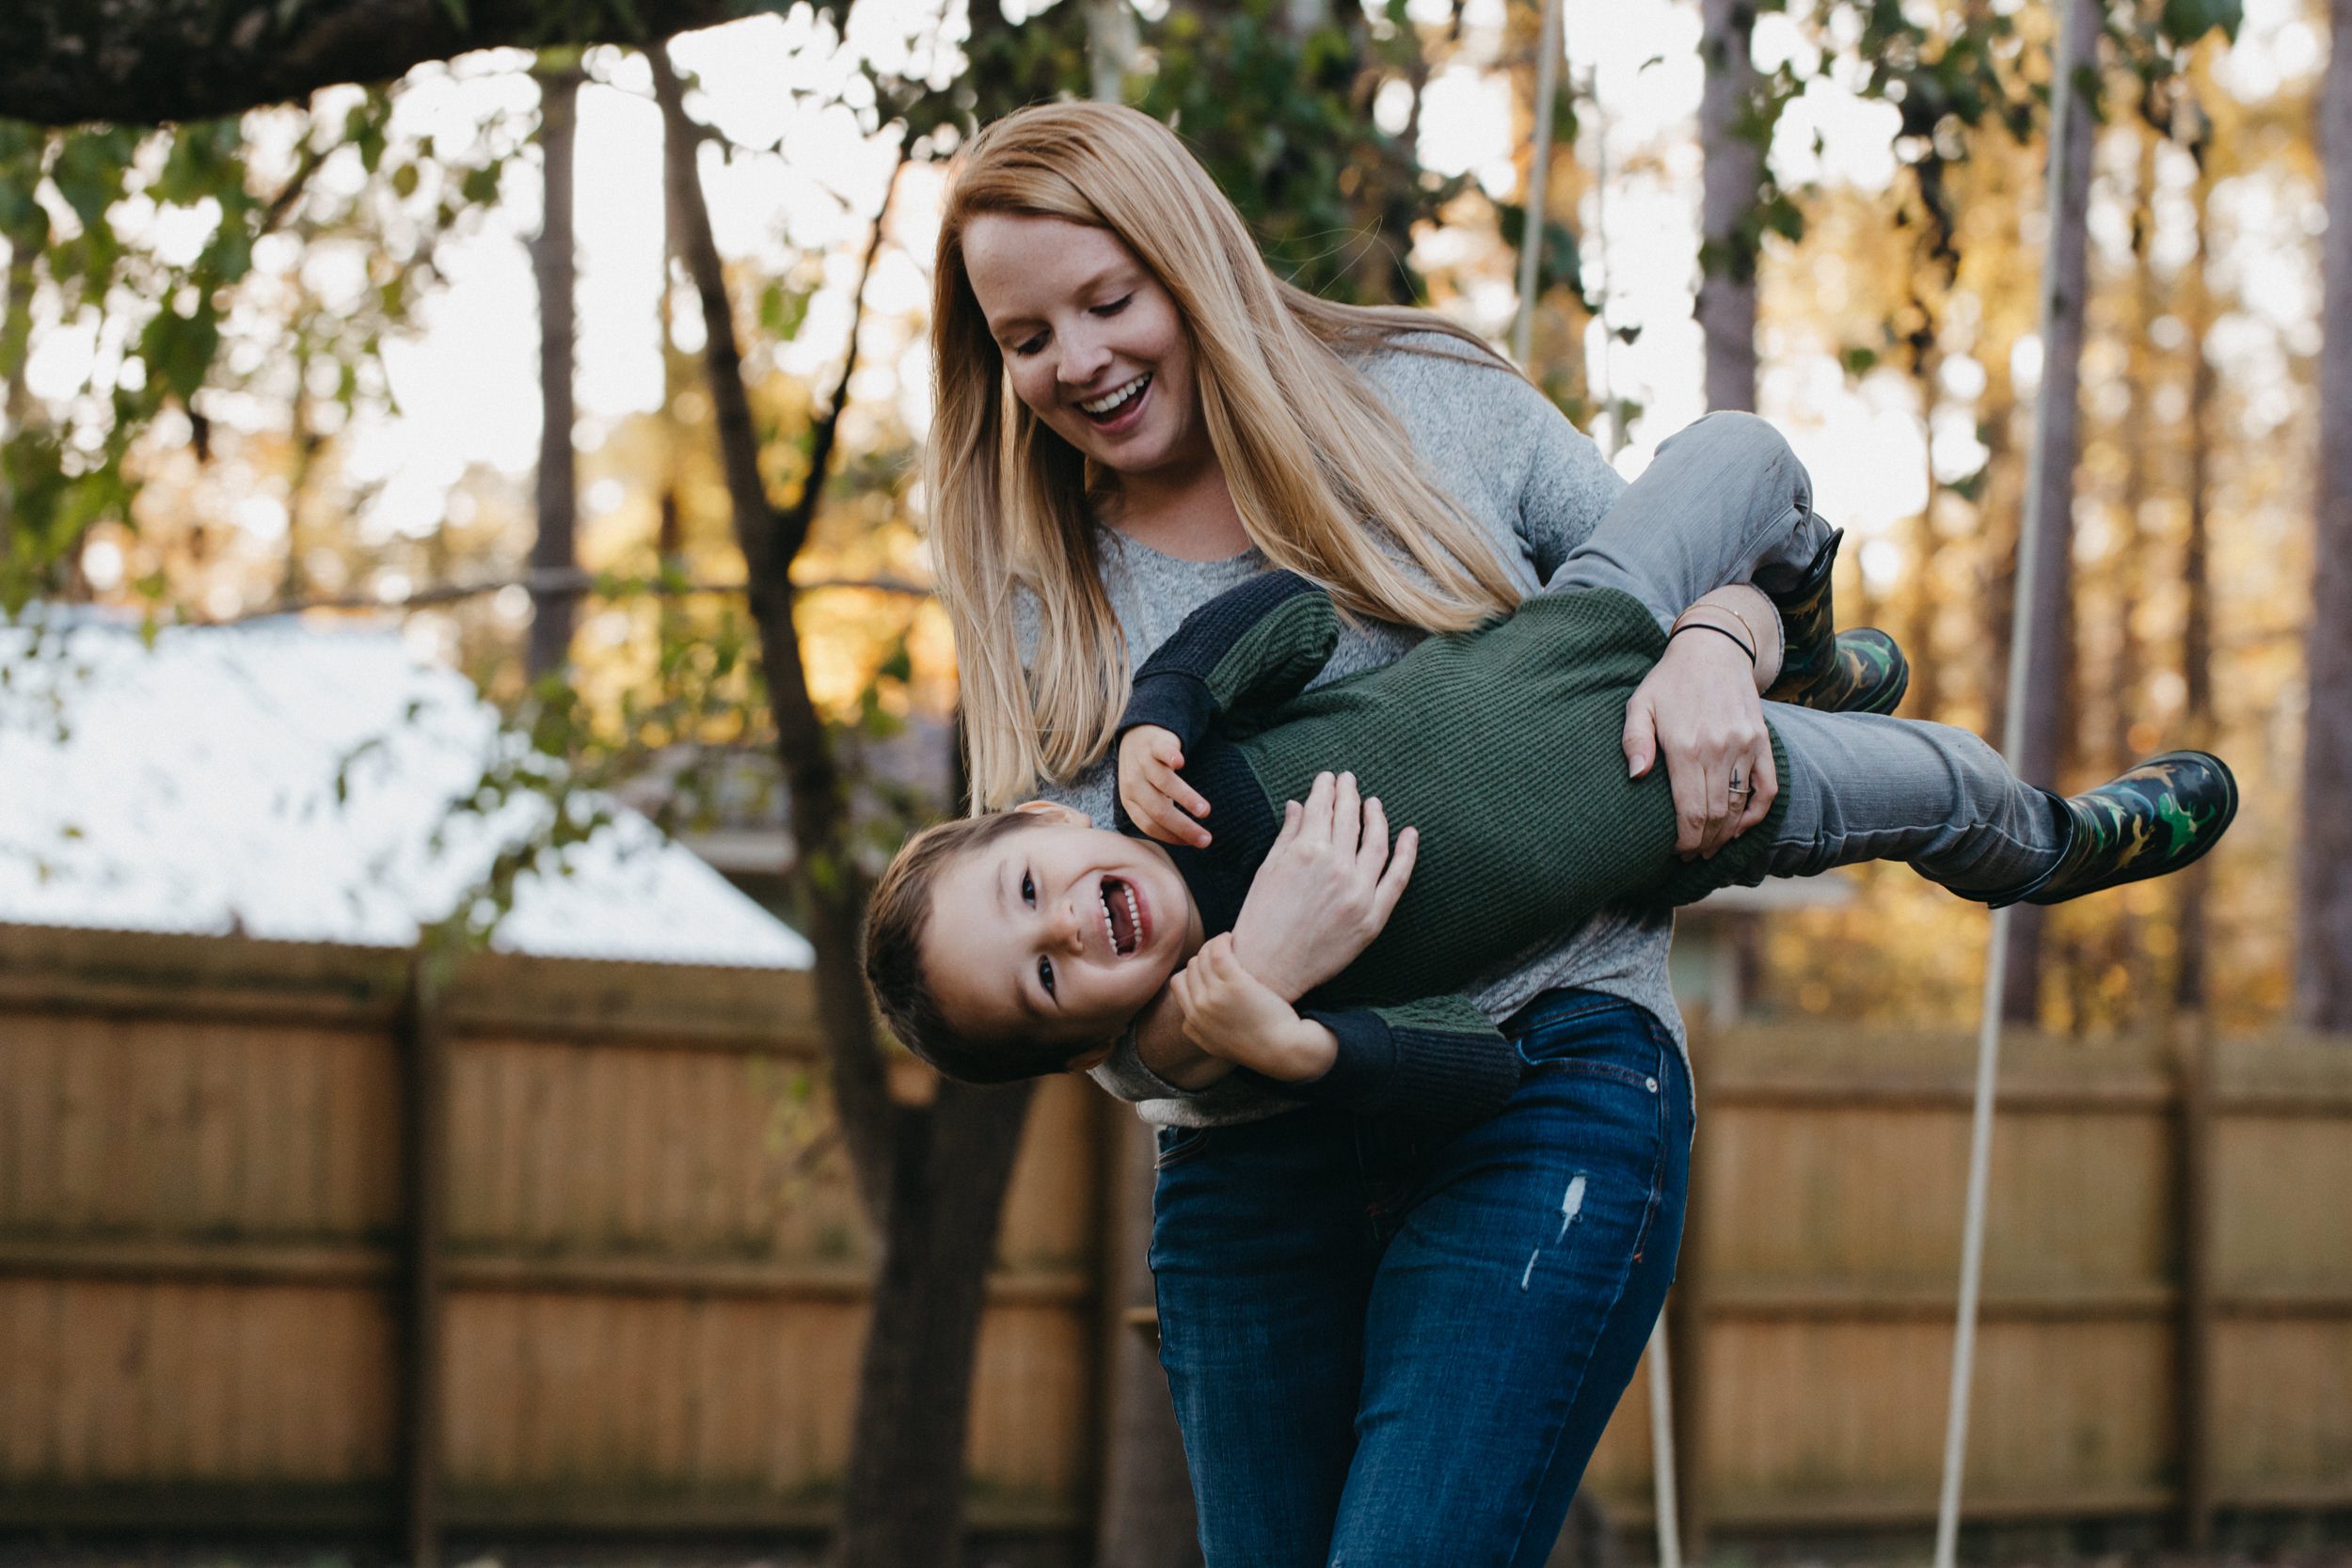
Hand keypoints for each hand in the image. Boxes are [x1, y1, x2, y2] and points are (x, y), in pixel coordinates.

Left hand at [1118, 725, 1211, 847]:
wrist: (1137, 733)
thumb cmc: (1146, 772)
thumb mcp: (1145, 794)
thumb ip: (1158, 813)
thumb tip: (1188, 841)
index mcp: (1130, 800)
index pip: (1149, 825)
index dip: (1171, 836)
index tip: (1193, 844)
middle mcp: (1134, 783)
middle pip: (1158, 810)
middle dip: (1183, 827)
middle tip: (1206, 839)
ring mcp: (1143, 762)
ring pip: (1164, 783)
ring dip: (1186, 798)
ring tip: (1205, 811)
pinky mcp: (1154, 743)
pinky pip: (1161, 751)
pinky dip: (1170, 756)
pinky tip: (1181, 763)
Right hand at [1168, 934, 1338, 1081]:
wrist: (1281, 1050)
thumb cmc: (1255, 1046)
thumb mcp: (1215, 1045)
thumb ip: (1197, 1031)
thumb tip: (1188, 1018)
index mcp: (1193, 1021)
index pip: (1178, 983)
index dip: (1192, 972)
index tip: (1209, 968)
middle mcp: (1199, 1008)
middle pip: (1191, 967)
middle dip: (1204, 957)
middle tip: (1222, 953)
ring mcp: (1215, 995)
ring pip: (1202, 957)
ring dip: (1213, 945)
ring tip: (1227, 943)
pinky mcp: (1235, 984)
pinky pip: (1218, 951)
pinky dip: (1221, 940)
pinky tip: (1231, 938)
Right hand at [1229, 770, 1417, 998]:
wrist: (1267, 970)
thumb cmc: (1260, 920)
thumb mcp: (1267, 870)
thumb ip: (1288, 835)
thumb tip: (1297, 805)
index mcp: (1305, 851)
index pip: (1321, 808)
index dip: (1325, 789)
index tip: (1328, 778)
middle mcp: (1336, 866)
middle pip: (1350, 819)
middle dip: (1349, 794)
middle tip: (1349, 781)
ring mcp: (1358, 891)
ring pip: (1377, 842)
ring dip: (1377, 817)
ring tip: (1374, 803)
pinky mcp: (1373, 916)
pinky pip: (1397, 878)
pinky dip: (1407, 853)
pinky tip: (1410, 834)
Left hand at [1623, 629, 1777, 858]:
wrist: (1713, 649)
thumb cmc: (1668, 681)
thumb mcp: (1640, 705)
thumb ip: (1634, 741)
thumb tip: (1636, 776)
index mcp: (1686, 747)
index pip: (1691, 812)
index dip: (1685, 841)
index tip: (1677, 852)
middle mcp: (1719, 749)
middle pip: (1716, 816)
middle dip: (1703, 843)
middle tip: (1691, 855)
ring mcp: (1746, 745)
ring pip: (1740, 806)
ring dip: (1726, 834)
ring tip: (1710, 847)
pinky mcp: (1763, 741)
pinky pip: (1768, 788)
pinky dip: (1757, 814)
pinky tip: (1741, 827)